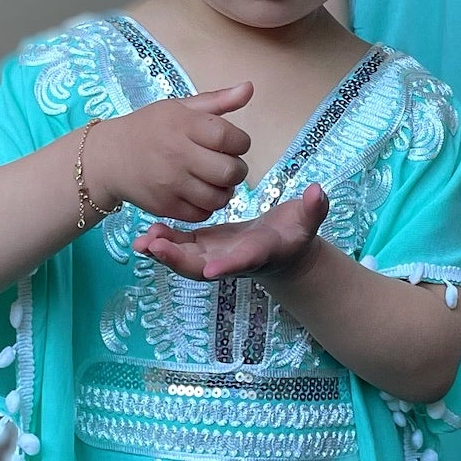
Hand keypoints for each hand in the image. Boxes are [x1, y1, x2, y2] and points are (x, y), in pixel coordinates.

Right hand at [88, 84, 251, 220]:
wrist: (109, 157)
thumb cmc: (149, 128)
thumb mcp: (180, 107)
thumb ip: (218, 100)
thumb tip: (249, 88)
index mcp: (184, 125)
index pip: (231, 138)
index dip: (241, 142)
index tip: (233, 143)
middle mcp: (177, 155)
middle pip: (230, 172)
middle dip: (237, 169)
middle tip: (227, 165)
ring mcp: (170, 184)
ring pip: (219, 198)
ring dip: (224, 191)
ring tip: (215, 181)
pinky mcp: (165, 207)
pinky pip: (202, 214)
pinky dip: (207, 206)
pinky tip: (200, 193)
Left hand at [135, 182, 330, 281]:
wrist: (284, 251)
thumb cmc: (297, 233)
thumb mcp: (308, 221)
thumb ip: (313, 208)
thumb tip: (319, 192)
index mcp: (260, 252)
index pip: (245, 260)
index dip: (229, 265)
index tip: (211, 268)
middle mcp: (233, 260)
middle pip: (204, 266)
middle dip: (180, 260)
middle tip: (155, 247)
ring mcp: (216, 256)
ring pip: (186, 260)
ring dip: (164, 253)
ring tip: (141, 241)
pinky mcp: (205, 247)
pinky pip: (181, 248)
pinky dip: (163, 244)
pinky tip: (145, 234)